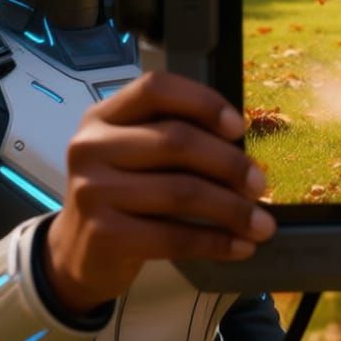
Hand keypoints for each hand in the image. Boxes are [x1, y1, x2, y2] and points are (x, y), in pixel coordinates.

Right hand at [43, 71, 274, 315]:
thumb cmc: (123, 192)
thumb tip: (244, 150)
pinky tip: (241, 246)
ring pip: (181, 191)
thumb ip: (176, 138)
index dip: (203, 101)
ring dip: (232, 210)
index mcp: (103, 116)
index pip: (155, 88)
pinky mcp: (103, 235)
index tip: (239, 127)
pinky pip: (173, 237)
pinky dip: (216, 242)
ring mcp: (92, 191)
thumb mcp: (137, 153)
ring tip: (262, 224)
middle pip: (176, 140)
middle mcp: (91, 147)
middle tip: (259, 183)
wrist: (77, 252)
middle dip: (229, 163)